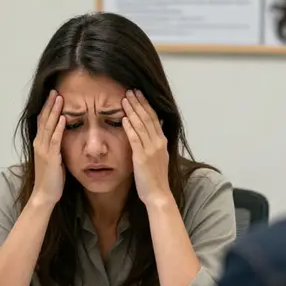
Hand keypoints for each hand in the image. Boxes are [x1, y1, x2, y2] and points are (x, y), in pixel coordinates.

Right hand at [31, 90, 65, 205]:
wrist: (45, 194)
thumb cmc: (51, 178)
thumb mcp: (53, 158)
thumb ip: (56, 146)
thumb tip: (64, 135)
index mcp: (40, 143)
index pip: (43, 121)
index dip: (48, 107)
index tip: (54, 95)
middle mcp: (39, 144)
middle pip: (44, 119)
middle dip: (50, 104)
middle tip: (55, 90)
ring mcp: (44, 150)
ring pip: (48, 126)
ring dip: (54, 111)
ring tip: (59, 98)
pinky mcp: (50, 157)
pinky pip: (55, 140)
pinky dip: (59, 128)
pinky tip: (64, 118)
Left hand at [122, 90, 172, 206]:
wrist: (158, 194)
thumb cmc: (155, 178)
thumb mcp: (158, 157)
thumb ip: (155, 143)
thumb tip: (155, 129)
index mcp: (162, 142)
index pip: (154, 118)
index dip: (146, 105)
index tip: (139, 94)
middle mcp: (158, 143)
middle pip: (148, 117)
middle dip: (139, 103)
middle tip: (130, 90)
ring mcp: (151, 149)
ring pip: (141, 125)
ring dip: (133, 110)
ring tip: (125, 99)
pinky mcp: (142, 157)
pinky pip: (135, 138)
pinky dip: (130, 127)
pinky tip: (124, 118)